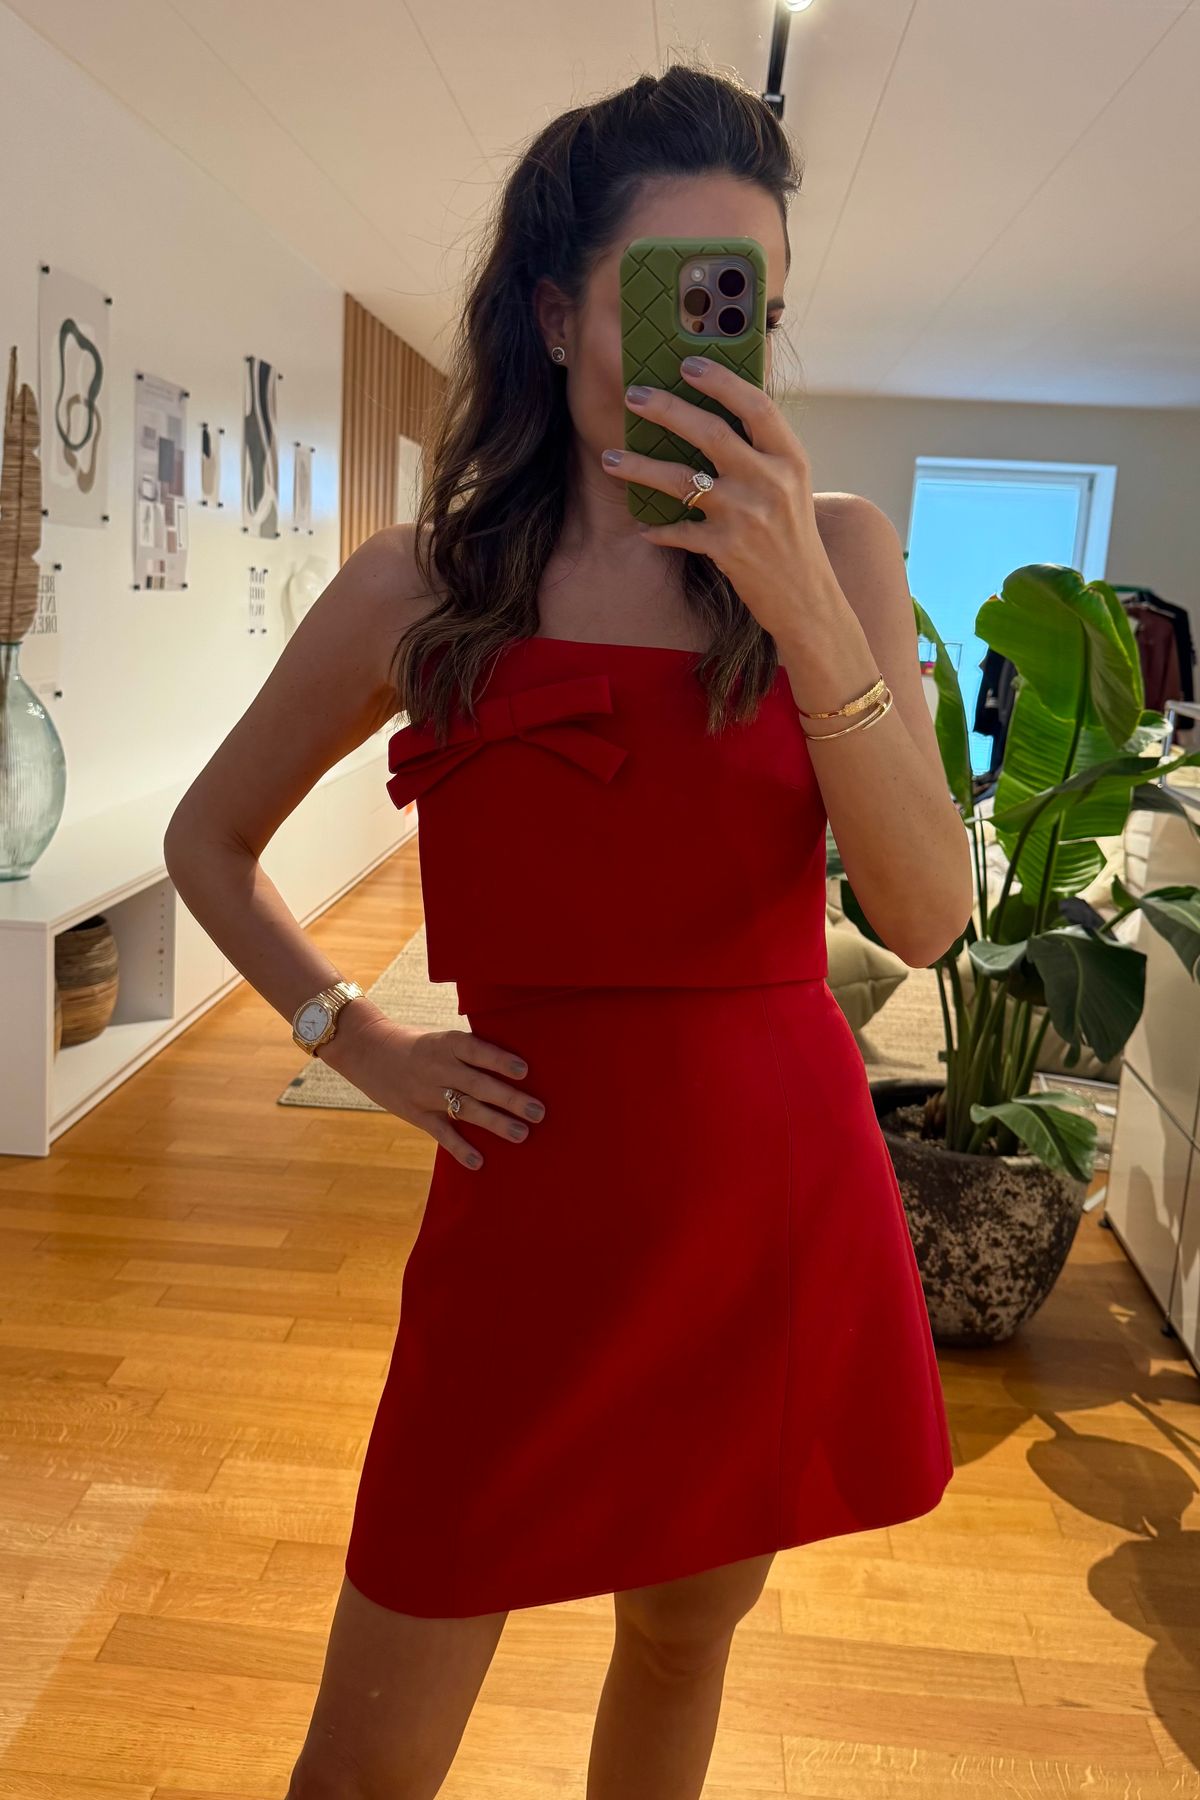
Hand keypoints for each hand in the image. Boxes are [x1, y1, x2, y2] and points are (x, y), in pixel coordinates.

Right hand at [319, 1010, 544, 1170]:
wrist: (367, 1049)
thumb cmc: (417, 1044)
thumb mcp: (442, 1038)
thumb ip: (470, 1053)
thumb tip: (516, 1067)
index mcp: (447, 1043)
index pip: (475, 1050)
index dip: (498, 1060)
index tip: (524, 1070)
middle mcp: (438, 1067)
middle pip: (478, 1084)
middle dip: (509, 1099)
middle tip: (538, 1111)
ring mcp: (426, 1092)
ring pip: (465, 1109)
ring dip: (495, 1123)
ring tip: (522, 1134)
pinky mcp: (416, 1113)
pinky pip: (441, 1133)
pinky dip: (459, 1148)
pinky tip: (479, 1162)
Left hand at [603, 357, 841, 645]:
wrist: (806, 596)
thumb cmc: (792, 535)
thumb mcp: (791, 485)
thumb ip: (762, 452)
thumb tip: (716, 414)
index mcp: (790, 458)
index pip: (756, 406)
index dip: (720, 381)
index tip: (687, 363)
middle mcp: (770, 481)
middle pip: (710, 433)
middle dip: (666, 410)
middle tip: (634, 396)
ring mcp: (747, 515)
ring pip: (681, 480)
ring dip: (640, 467)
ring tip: (609, 458)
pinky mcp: (727, 549)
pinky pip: (679, 531)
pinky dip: (658, 529)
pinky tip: (643, 526)